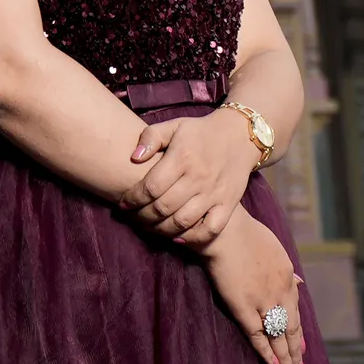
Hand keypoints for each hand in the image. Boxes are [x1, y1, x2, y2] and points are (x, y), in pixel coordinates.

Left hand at [119, 106, 255, 247]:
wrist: (239, 136)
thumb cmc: (200, 132)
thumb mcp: (174, 126)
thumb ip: (151, 137)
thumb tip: (134, 157)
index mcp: (182, 156)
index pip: (152, 186)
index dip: (133, 198)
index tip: (123, 204)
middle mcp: (198, 177)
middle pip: (164, 207)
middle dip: (142, 216)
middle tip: (133, 217)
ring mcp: (214, 193)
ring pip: (183, 222)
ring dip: (162, 229)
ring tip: (150, 226)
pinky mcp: (228, 204)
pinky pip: (209, 229)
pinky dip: (192, 237)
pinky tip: (177, 236)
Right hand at [204, 207, 304, 363]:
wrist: (225, 228)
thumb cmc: (243, 232)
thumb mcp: (274, 247)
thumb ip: (285, 268)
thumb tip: (298, 283)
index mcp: (287, 275)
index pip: (296, 308)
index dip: (299, 329)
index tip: (303, 345)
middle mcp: (281, 291)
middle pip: (292, 326)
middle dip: (297, 349)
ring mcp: (264, 300)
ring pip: (279, 335)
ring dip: (286, 357)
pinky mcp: (244, 307)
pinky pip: (258, 335)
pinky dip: (266, 351)